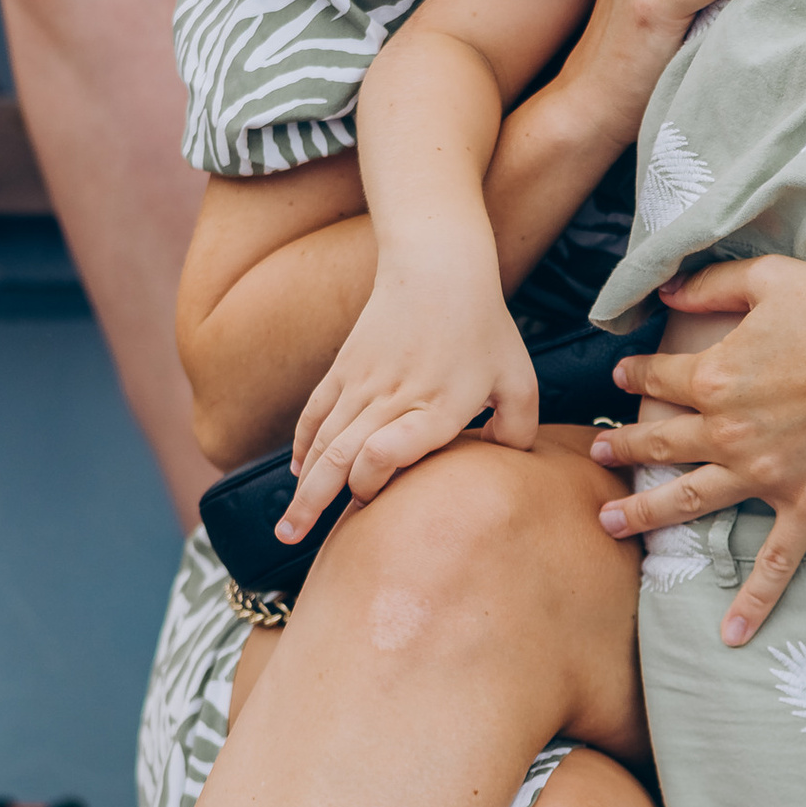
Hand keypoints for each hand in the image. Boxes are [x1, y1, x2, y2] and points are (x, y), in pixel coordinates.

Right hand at [281, 257, 536, 533]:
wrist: (437, 266)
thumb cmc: (484, 326)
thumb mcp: (518, 380)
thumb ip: (518, 430)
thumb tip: (497, 464)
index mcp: (438, 406)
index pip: (389, 451)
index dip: (371, 480)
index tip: (366, 502)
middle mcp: (394, 398)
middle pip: (343, 455)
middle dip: (314, 504)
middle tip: (292, 540)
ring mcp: (363, 382)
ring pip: (323, 441)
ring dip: (302, 486)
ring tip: (287, 526)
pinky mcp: (345, 369)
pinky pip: (316, 413)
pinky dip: (303, 446)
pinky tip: (300, 474)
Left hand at [595, 260, 805, 644]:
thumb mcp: (769, 279)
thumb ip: (710, 285)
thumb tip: (666, 290)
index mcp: (714, 378)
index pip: (659, 379)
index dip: (636, 374)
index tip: (623, 375)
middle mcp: (728, 433)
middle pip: (660, 445)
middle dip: (623, 449)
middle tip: (598, 454)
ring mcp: (763, 475)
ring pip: (690, 502)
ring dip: (645, 515)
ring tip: (610, 523)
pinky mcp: (805, 504)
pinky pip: (775, 562)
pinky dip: (753, 600)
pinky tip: (729, 633)